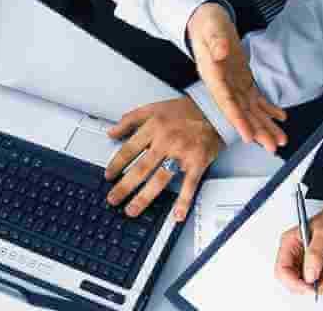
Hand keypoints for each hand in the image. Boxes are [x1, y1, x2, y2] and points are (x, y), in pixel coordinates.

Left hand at [104, 96, 223, 221]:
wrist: (214, 109)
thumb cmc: (185, 110)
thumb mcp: (153, 108)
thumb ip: (130, 119)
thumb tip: (111, 132)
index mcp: (154, 127)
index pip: (129, 149)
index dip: (116, 165)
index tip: (108, 176)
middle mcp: (166, 140)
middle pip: (141, 168)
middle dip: (125, 186)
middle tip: (113, 199)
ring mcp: (182, 153)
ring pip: (160, 179)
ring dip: (145, 197)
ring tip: (132, 209)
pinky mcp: (198, 162)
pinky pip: (189, 184)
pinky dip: (183, 201)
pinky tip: (177, 214)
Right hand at [187, 2, 286, 151]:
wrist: (206, 21)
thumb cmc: (207, 24)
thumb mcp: (210, 27)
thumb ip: (215, 40)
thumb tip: (221, 52)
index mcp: (213, 76)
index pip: (227, 102)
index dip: (238, 120)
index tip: (248, 136)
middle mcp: (223, 86)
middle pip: (242, 112)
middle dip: (257, 130)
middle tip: (272, 146)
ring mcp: (233, 84)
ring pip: (250, 110)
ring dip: (265, 125)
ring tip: (281, 140)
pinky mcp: (242, 79)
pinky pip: (256, 98)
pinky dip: (268, 109)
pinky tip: (280, 118)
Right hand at [275, 201, 322, 295]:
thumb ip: (314, 255)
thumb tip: (309, 275)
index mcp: (290, 244)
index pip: (283, 270)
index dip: (294, 283)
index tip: (309, 287)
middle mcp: (298, 254)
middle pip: (296, 281)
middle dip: (313, 285)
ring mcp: (310, 261)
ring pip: (312, 284)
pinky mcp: (322, 265)